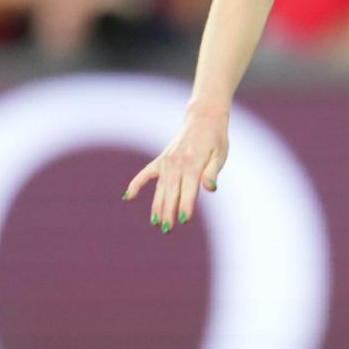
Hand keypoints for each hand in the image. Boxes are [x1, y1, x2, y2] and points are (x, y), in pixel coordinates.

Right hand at [124, 104, 230, 232]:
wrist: (203, 118)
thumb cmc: (216, 139)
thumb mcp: (220, 155)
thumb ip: (212, 172)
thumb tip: (211, 188)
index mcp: (193, 164)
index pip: (189, 191)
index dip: (186, 206)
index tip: (183, 221)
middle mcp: (177, 164)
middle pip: (171, 193)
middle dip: (169, 212)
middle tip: (167, 229)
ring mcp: (166, 162)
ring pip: (160, 188)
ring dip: (157, 206)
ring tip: (156, 223)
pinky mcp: (161, 160)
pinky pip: (145, 174)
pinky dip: (136, 185)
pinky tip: (128, 197)